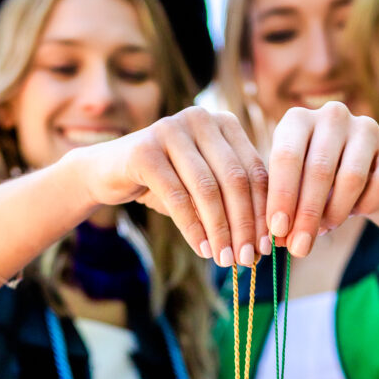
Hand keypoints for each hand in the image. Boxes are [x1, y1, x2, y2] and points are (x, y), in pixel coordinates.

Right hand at [78, 107, 270, 266]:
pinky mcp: (146, 149)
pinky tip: (201, 250)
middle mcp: (201, 118)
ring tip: (224, 260)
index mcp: (225, 123)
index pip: (255, 172)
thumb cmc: (167, 183)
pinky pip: (178, 196)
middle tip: (246, 261)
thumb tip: (263, 249)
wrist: (111, 173)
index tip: (266, 249)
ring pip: (208, 189)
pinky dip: (192, 228)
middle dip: (243, 226)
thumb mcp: (205, 190)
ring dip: (219, 231)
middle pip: (235, 180)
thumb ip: (233, 206)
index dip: (263, 213)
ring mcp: (172, 129)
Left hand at [266, 102, 378, 256]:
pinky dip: (367, 206)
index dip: (282, 197)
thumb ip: (285, 210)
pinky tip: (357, 211)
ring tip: (327, 227)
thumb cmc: (318, 184)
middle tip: (301, 248)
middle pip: (319, 169)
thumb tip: (280, 240)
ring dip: (337, 212)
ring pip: (351, 178)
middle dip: (307, 215)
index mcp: (298, 120)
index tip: (279, 231)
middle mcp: (332, 115)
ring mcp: (367, 125)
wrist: (368, 173)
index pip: (286, 156)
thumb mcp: (295, 191)